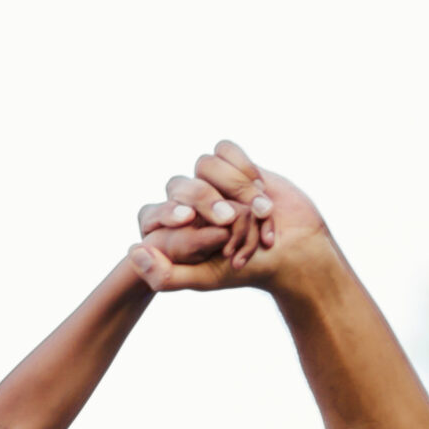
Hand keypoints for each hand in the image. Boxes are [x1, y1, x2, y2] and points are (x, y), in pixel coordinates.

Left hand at [130, 141, 327, 292]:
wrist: (295, 252)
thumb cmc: (249, 270)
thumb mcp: (204, 279)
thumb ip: (165, 276)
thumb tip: (133, 250)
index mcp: (174, 231)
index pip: (154, 212)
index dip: (168, 213)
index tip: (188, 220)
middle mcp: (189, 205)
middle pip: (181, 186)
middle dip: (207, 202)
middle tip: (230, 221)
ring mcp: (212, 184)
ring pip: (205, 165)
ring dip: (234, 188)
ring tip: (260, 213)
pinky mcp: (235, 166)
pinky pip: (225, 149)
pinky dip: (243, 167)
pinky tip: (261, 191)